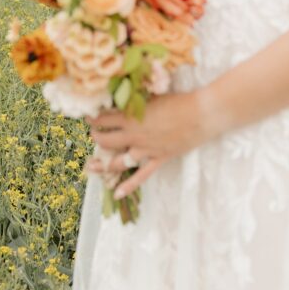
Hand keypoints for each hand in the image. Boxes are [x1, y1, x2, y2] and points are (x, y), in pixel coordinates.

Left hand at [85, 91, 207, 197]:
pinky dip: (128, 186)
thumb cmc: (177, 100)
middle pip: (106, 141)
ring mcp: (145, 150)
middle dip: (96, 138)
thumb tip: (122, 97)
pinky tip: (117, 193)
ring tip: (93, 165)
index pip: (104, 120)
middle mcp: (134, 135)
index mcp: (131, 117)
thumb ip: (136, 101)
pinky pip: (140, 176)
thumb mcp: (151, 96)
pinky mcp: (158, 159)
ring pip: (118, 161)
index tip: (88, 117)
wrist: (200, 114)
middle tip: (93, 135)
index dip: (93, 119)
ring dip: (104, 164)